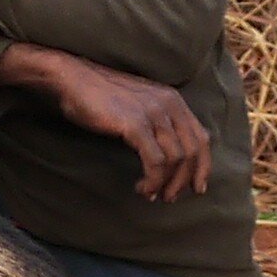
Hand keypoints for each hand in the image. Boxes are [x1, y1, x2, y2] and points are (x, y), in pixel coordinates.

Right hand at [4, 45, 210, 199]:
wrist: (73, 78)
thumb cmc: (100, 95)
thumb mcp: (139, 105)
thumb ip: (157, 122)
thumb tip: (167, 155)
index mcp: (173, 101)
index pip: (202, 138)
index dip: (203, 166)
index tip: (197, 187)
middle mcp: (169, 105)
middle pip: (192, 152)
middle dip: (184, 181)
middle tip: (169, 197)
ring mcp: (153, 114)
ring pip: (176, 159)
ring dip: (167, 184)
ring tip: (151, 194)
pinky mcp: (135, 124)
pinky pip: (156, 161)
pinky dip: (153, 179)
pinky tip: (142, 187)